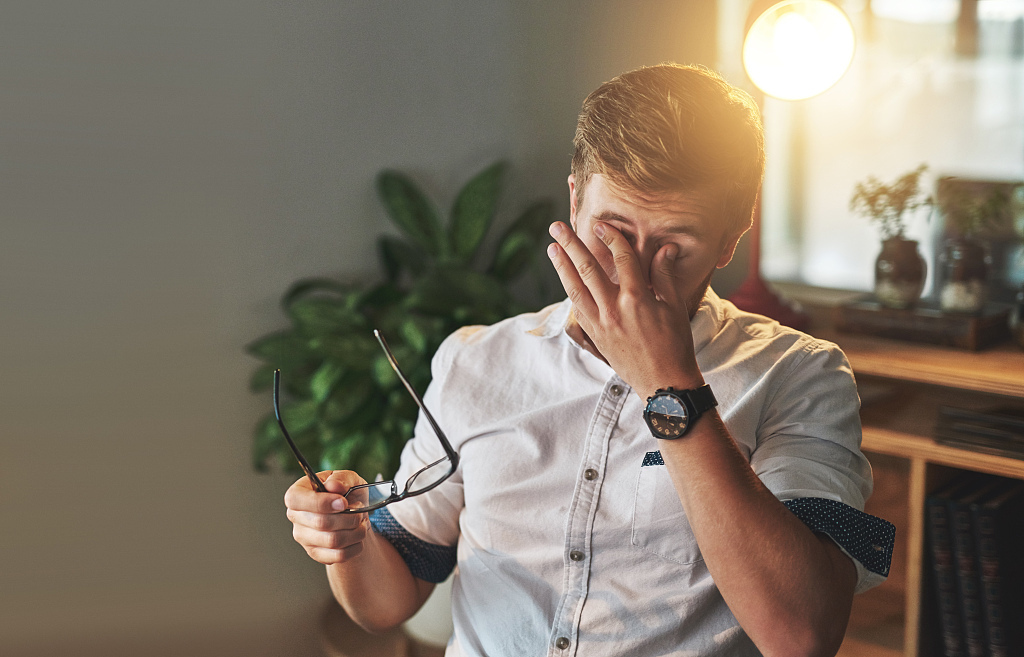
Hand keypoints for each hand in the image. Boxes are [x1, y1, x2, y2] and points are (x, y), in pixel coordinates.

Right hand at [284, 470, 369, 564]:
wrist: (354, 514)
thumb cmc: (347, 493)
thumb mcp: (349, 478)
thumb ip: (341, 478)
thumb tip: (333, 486)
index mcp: (298, 492)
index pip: (295, 499)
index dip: (320, 503)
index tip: (343, 502)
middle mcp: (296, 516)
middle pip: (320, 523)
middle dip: (348, 517)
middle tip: (359, 511)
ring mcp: (304, 537)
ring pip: (332, 540)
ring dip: (355, 532)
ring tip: (360, 522)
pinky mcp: (315, 553)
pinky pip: (338, 556)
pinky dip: (355, 546)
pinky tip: (357, 536)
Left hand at [546, 220, 702, 398]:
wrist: (663, 382)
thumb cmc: (675, 344)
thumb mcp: (675, 307)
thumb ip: (665, 275)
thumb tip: (665, 247)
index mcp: (637, 298)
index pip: (621, 258)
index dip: (611, 238)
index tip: (600, 224)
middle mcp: (614, 309)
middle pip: (588, 269)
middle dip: (571, 245)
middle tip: (556, 228)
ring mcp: (601, 324)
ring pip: (575, 289)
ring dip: (561, 267)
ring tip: (551, 248)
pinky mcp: (595, 336)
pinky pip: (578, 309)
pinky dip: (570, 291)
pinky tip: (565, 280)